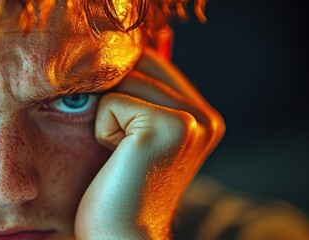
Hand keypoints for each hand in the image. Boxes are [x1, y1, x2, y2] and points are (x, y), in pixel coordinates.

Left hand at [75, 48, 225, 238]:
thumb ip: (141, 97)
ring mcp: (192, 120)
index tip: (121, 134)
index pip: (152, 64)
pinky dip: (101, 131)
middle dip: (114, 100)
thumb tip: (119, 58)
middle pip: (138, 66)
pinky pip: (111, 102)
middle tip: (120, 148)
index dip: (121, 89)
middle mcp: (206, 117)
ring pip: (123, 81)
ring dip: (107, 118)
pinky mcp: (168, 126)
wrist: (122, 237)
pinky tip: (118, 161)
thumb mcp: (136, 136)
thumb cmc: (119, 190)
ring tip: (121, 155)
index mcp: (204, 118)